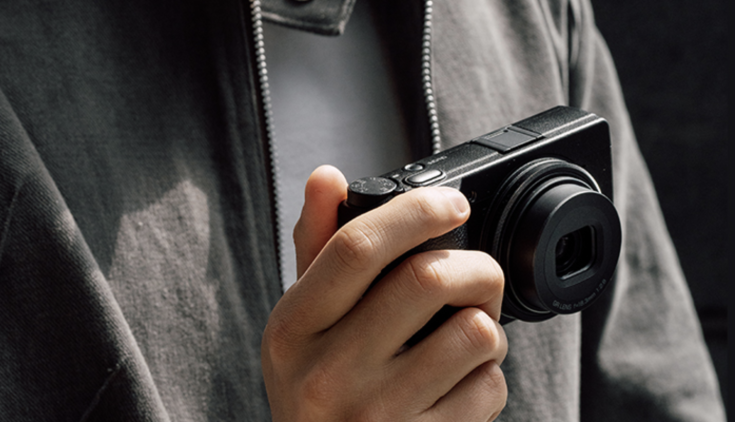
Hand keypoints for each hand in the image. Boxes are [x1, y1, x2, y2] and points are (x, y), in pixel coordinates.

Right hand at [262, 165, 507, 421]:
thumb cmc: (317, 391)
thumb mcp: (301, 323)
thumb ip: (315, 247)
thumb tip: (327, 177)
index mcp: (294, 329)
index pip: (355, 248)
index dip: (415, 211)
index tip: (453, 202)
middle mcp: (329, 374)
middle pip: (427, 280)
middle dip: (474, 264)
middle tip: (476, 273)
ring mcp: (378, 416)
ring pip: (474, 333)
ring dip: (487, 323)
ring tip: (466, 332)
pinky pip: (489, 387)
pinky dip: (488, 376)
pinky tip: (459, 383)